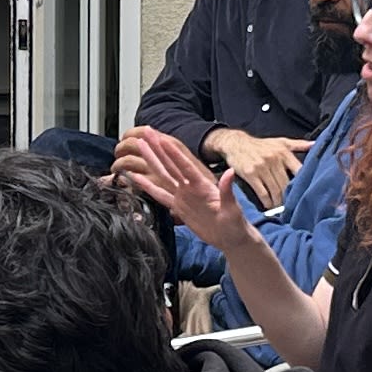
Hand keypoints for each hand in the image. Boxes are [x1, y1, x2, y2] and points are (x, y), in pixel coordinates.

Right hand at [118, 124, 244, 243]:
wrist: (230, 238)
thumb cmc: (234, 224)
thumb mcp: (232, 208)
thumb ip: (228, 191)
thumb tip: (230, 173)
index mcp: (202, 186)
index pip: (185, 166)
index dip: (173, 153)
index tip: (162, 139)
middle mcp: (190, 187)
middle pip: (170, 164)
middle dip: (158, 148)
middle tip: (147, 133)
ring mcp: (182, 196)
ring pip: (163, 175)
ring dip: (152, 160)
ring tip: (140, 146)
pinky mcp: (177, 207)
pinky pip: (159, 194)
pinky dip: (147, 186)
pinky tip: (136, 178)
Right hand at [208, 128, 305, 203]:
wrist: (236, 143)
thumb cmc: (261, 145)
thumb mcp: (281, 141)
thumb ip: (299, 144)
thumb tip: (315, 145)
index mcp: (284, 152)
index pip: (299, 171)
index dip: (304, 184)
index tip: (307, 195)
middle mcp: (274, 159)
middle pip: (286, 185)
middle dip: (290, 198)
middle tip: (293, 208)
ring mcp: (262, 167)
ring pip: (275, 190)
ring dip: (279, 203)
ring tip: (281, 209)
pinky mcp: (250, 174)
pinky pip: (262, 193)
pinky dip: (267, 202)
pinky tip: (269, 206)